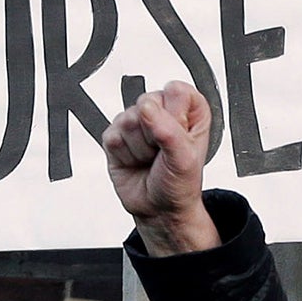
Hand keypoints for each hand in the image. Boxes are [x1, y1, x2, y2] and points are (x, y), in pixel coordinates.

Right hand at [102, 81, 219, 256]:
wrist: (159, 209)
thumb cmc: (179, 183)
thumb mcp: (185, 159)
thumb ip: (169, 130)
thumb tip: (147, 107)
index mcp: (189, 109)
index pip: (176, 91)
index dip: (175, 116)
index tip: (179, 137)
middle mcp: (162, 110)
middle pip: (147, 102)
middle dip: (154, 134)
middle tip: (162, 153)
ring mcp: (137, 121)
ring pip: (128, 119)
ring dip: (139, 148)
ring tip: (150, 159)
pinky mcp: (116, 135)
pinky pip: (112, 136)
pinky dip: (124, 155)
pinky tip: (135, 162)